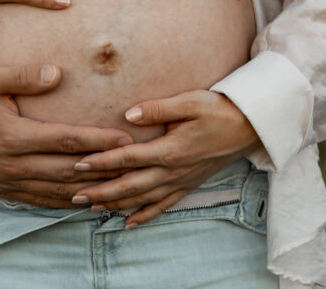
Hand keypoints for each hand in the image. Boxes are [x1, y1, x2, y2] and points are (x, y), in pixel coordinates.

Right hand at [0, 63, 134, 207]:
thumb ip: (25, 77)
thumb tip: (58, 74)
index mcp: (11, 136)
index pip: (65, 141)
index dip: (97, 141)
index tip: (124, 139)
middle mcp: (12, 163)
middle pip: (68, 170)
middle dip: (104, 168)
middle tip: (134, 164)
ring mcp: (8, 181)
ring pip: (58, 190)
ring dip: (90, 189)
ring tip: (119, 184)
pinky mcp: (5, 190)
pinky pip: (41, 200)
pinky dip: (66, 201)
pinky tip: (87, 198)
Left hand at [70, 90, 260, 226]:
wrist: (251, 126)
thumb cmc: (219, 109)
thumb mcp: (190, 102)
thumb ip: (157, 108)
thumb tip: (128, 115)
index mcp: (170, 149)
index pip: (128, 158)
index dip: (102, 161)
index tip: (78, 164)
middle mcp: (173, 170)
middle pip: (130, 185)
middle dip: (101, 191)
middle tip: (75, 196)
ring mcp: (181, 180)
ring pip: (143, 198)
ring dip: (116, 204)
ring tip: (92, 207)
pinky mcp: (189, 184)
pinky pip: (163, 205)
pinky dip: (145, 215)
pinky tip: (129, 222)